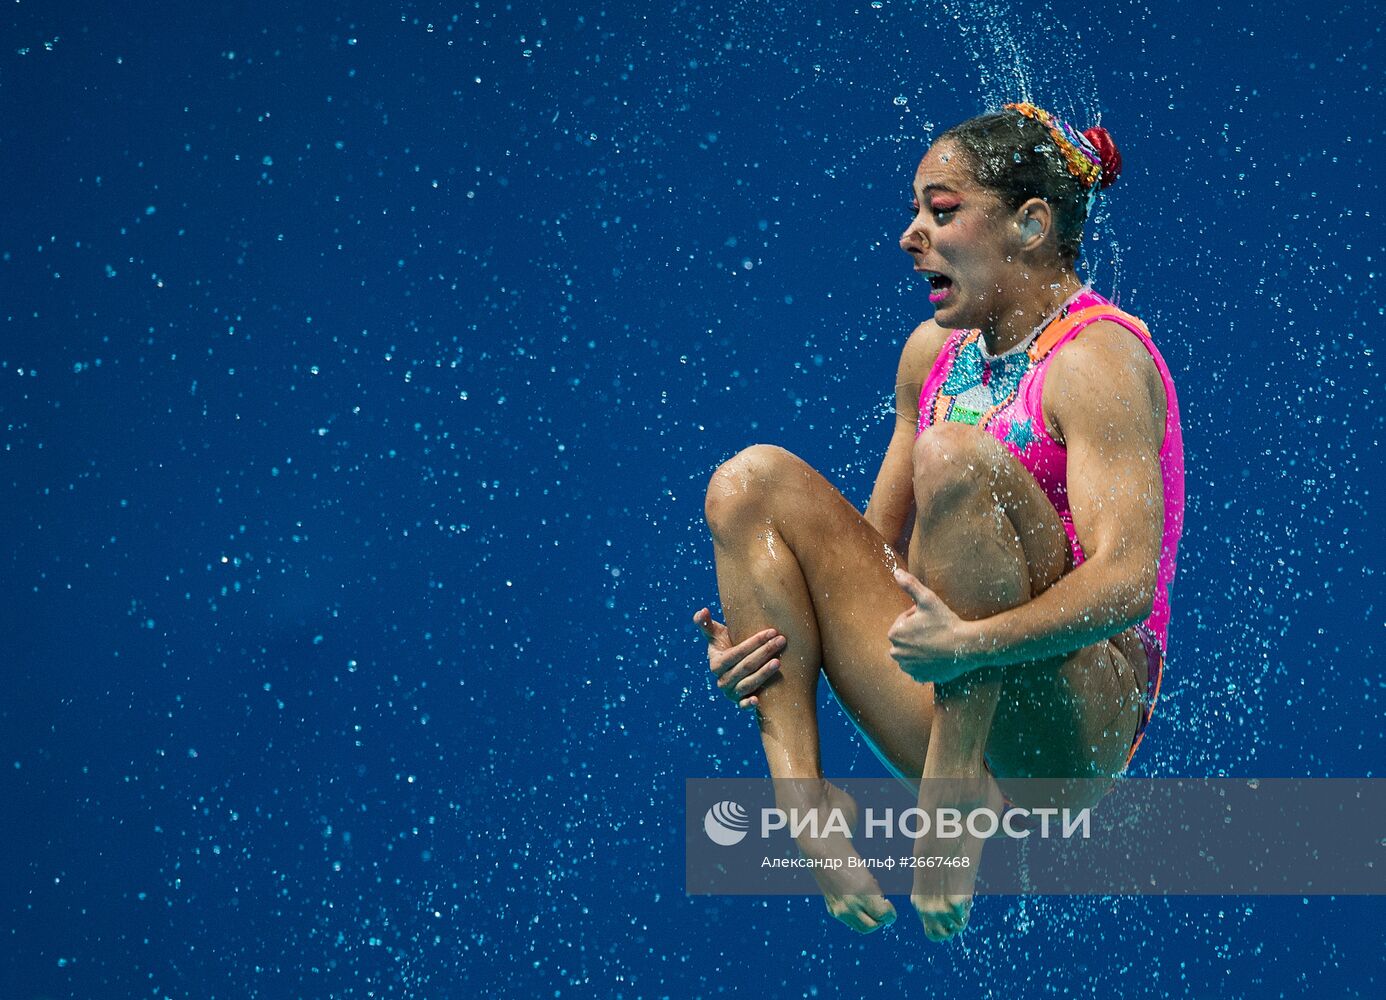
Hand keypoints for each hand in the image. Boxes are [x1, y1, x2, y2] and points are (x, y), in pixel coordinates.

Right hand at [693, 608, 784, 709]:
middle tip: (781, 640)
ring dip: (763, 674)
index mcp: (716, 663)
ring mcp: (731, 693)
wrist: (736, 665)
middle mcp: (722, 680)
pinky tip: (758, 700)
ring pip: (747, 684)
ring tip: (778, 662)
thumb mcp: (716, 634)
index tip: (771, 631)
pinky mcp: (740, 702)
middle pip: (745, 667)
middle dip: (764, 652)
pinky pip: (743, 706)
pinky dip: (748, 705)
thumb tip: (702, 610)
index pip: (736, 652)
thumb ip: (705, 623)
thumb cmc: (727, 645)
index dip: (753, 642)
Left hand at [887, 568, 975, 684]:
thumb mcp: (928, 599)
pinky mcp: (920, 677)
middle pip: (906, 639)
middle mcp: (896, 653)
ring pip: (911, 654)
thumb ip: (910, 584)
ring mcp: (908, 667)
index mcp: (894, 634)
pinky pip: (919, 668)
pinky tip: (938, 656)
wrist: (966, 647)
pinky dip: (927, 663)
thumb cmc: (946, 622)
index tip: (931, 619)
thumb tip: (896, 572)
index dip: (917, 618)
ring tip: (938, 642)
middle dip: (917, 634)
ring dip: (920, 648)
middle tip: (936, 630)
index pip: (903, 622)